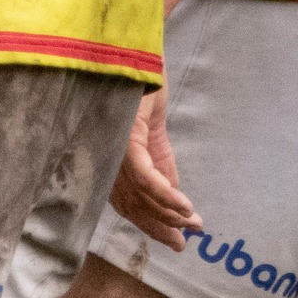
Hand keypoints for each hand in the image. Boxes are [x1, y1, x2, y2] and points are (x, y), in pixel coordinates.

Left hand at [108, 88, 200, 249]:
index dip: (150, 224)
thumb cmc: (139, 88)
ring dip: (169, 213)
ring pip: (140, 195)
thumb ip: (160, 165)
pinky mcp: (124, 141)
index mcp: (112, 161)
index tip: (174, 241)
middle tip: (183, 243)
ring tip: (191, 225)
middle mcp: (106, 161)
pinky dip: (165, 194)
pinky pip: (145, 177)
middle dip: (159, 226)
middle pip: (131, 205)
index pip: (127, 202)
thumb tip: (173, 197)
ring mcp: (112, 152)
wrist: (135, 54)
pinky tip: (184, 207)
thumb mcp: (153, 132)